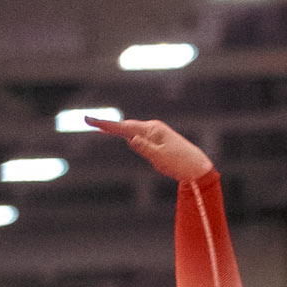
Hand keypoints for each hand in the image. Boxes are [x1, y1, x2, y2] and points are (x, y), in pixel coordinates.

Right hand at [85, 116, 212, 182]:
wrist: (196, 167)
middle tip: (89, 121)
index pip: (124, 127)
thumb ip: (144, 148)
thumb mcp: (160, 158)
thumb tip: (130, 139)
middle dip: (108, 125)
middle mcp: (152, 128)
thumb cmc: (180, 163)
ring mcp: (154, 134)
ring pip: (132, 132)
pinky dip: (128, 137)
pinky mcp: (156, 141)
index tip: (90, 120)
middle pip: (125, 126)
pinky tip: (122, 136)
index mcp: (152, 130)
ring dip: (118, 130)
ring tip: (99, 125)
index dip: (106, 125)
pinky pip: (138, 138)